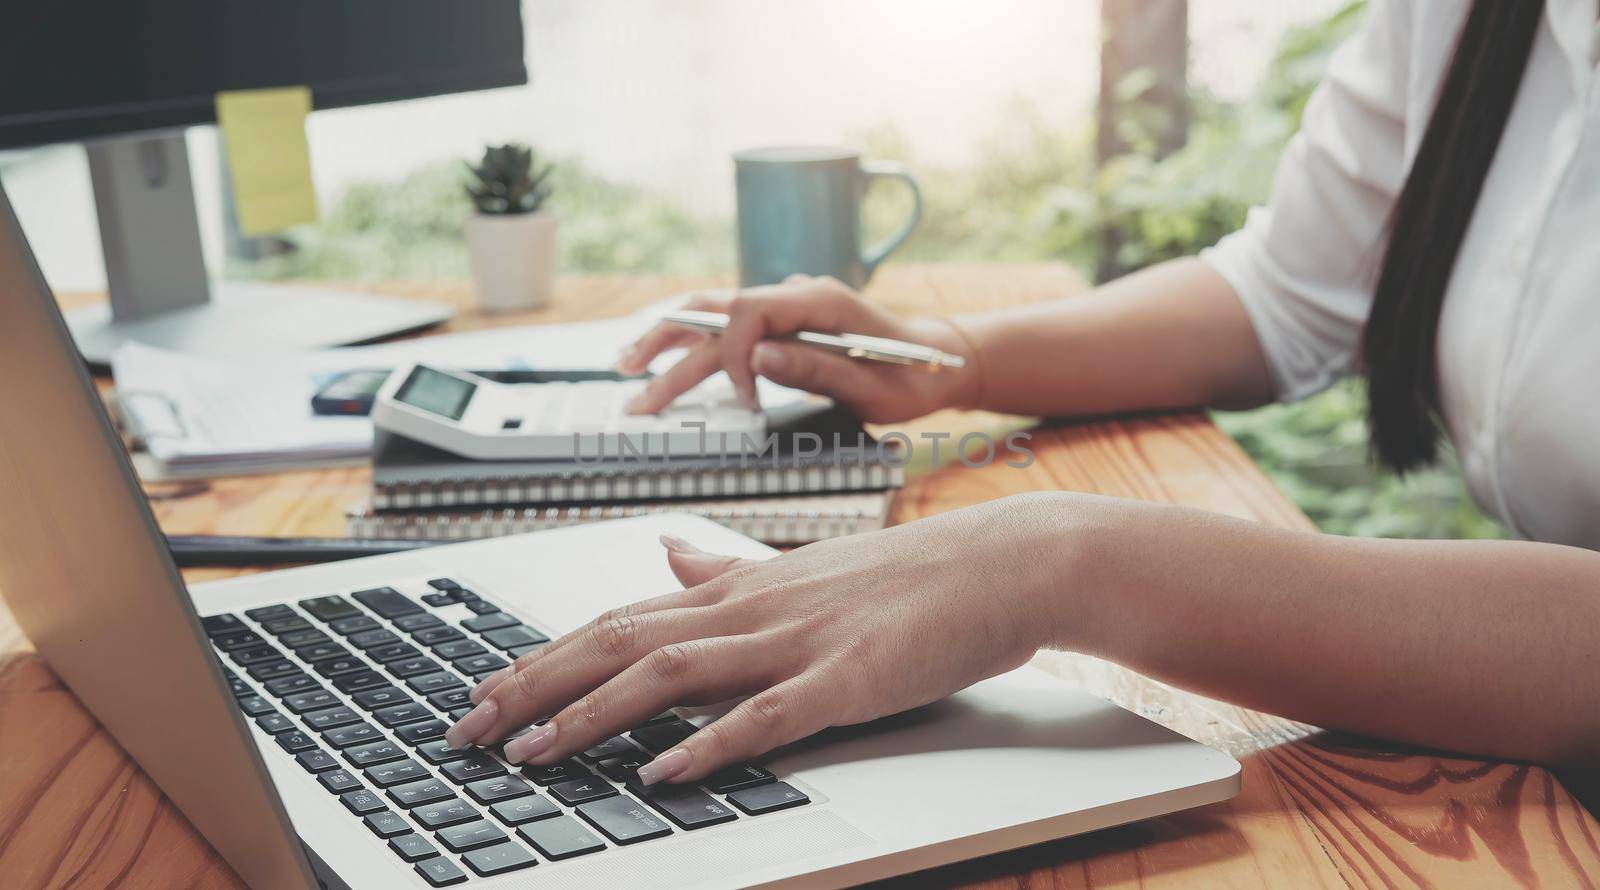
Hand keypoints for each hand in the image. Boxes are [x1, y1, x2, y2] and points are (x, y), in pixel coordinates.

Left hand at [443, 496, 1057, 784]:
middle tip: (468, 729)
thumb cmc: (906, 575)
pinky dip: (707, 745)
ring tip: (534, 754)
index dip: (542, 658)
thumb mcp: (798, 568)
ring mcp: (796, 643)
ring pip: (671, 674)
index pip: (617, 620)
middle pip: (618, 642)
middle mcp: (750, 608)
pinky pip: (765, 716)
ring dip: (593, 715)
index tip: (485, 692)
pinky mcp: (847, 681)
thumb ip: (724, 566)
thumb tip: (662, 553)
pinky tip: (661, 772)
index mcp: (738, 587)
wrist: (1000, 562)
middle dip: (534, 688)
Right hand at [616, 274, 976, 422]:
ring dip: (669, 338)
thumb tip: (757, 358)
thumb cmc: (910, 378)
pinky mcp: (780, 326)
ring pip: (713, 316)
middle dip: (668, 342)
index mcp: (817, 300)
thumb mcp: (872, 385)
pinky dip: (692, 342)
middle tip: (629, 377)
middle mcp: (794, 296)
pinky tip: (662, 354)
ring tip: (627, 364)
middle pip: (716, 309)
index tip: (745, 401)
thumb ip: (814, 366)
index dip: (734, 356)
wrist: (934, 362)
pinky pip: (728, 328)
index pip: (749, 311)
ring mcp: (784, 308)